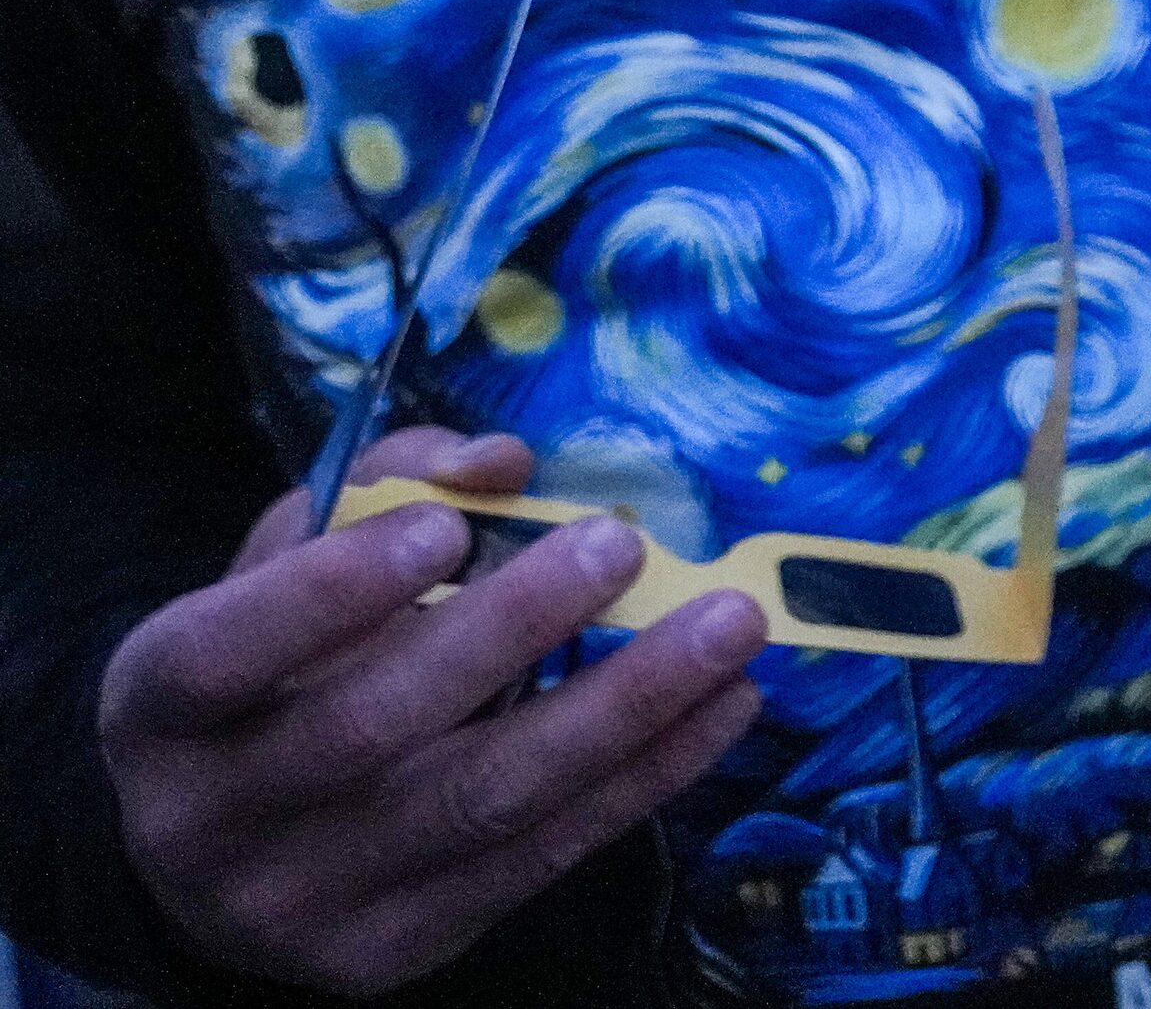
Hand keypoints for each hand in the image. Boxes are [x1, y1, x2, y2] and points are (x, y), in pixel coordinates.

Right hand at [100, 427, 766, 996]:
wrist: (219, 856)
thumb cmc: (270, 672)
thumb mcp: (289, 565)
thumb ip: (386, 490)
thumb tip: (504, 462)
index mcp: (158, 710)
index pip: (223, 655)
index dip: (332, 592)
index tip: (448, 528)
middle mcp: (210, 821)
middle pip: (371, 728)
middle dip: (510, 630)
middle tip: (622, 545)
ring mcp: (304, 904)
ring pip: (482, 802)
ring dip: (624, 708)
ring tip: (727, 628)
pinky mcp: (398, 952)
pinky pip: (544, 857)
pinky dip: (647, 776)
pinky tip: (723, 707)